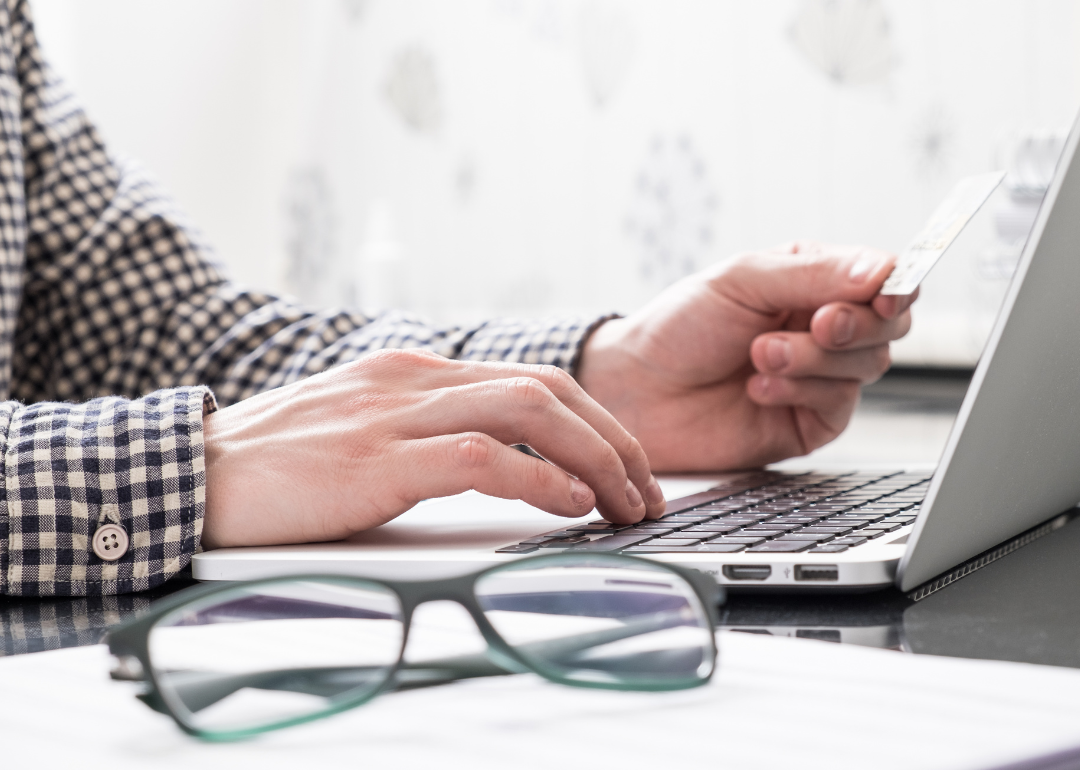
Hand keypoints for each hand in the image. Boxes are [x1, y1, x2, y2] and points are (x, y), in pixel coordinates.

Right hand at [200, 350, 664, 547]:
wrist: (192, 470)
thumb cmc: (276, 460)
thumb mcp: (362, 428)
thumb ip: (423, 431)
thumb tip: (495, 461)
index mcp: (416, 371)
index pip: (531, 381)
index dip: (594, 422)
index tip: (624, 465)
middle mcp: (416, 380)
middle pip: (548, 389)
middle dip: (613, 438)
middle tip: (645, 487)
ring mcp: (397, 416)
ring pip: (529, 412)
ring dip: (595, 457)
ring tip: (625, 500)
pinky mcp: (377, 461)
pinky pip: (482, 459)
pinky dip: (540, 480)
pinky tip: (570, 505)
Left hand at [577, 242, 916, 470]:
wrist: (637, 389)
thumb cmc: (680, 327)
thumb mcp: (743, 280)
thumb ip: (814, 273)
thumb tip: (883, 271)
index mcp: (814, 282)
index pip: (882, 280)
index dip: (893, 286)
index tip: (883, 294)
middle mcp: (823, 329)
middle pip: (888, 325)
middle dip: (856, 325)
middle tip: (817, 324)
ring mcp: (820, 378)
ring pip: (868, 365)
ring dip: (815, 359)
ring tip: (759, 355)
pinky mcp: (808, 422)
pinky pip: (839, 405)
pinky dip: (801, 391)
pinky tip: (758, 387)